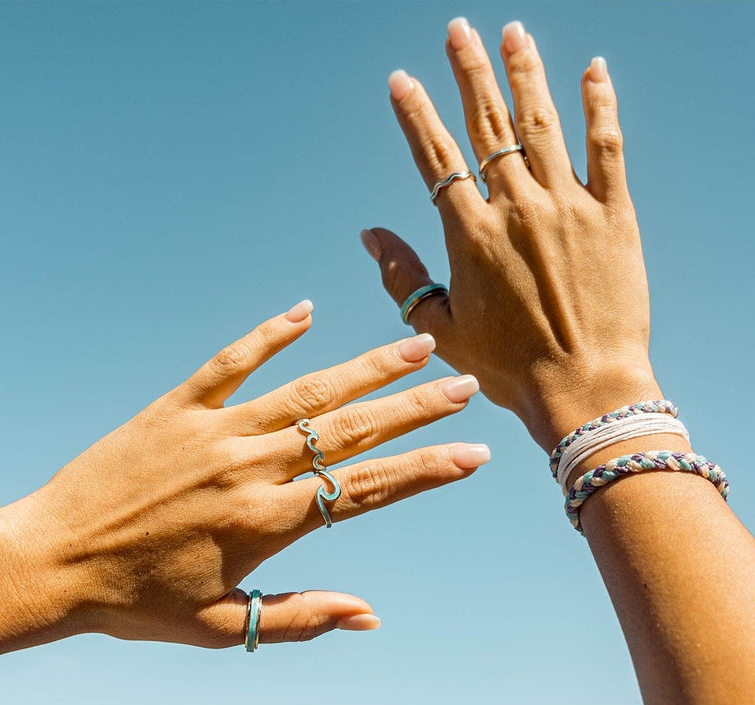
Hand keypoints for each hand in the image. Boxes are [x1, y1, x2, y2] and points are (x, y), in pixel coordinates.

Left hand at [0, 301, 487, 649]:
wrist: (48, 560)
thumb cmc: (133, 604)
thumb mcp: (219, 627)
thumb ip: (300, 620)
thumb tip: (372, 616)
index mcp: (264, 524)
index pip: (364, 491)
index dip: (425, 471)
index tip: (473, 454)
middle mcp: (246, 469)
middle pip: (349, 431)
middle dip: (414, 409)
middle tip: (465, 386)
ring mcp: (209, 432)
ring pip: (304, 391)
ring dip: (364, 368)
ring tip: (414, 348)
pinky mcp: (172, 409)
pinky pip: (229, 362)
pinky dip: (269, 336)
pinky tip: (304, 311)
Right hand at [361, 18, 658, 452]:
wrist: (584, 388)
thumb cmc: (508, 368)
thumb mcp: (441, 330)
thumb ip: (404, 279)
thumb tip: (371, 236)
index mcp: (471, 237)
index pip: (437, 159)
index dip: (417, 115)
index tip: (402, 80)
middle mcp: (517, 209)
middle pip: (488, 126)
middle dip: (470, 73)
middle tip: (459, 30)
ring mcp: (569, 207)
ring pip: (543, 124)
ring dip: (526, 74)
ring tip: (514, 33)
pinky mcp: (614, 216)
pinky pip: (607, 148)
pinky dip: (601, 107)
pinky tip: (593, 71)